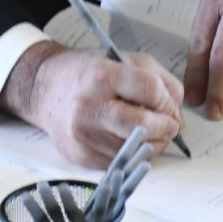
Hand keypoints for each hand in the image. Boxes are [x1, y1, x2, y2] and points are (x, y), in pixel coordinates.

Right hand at [0, 42, 184, 165]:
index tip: (166, 101)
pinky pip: (119, 161)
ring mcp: (82, 135)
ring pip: (134, 150)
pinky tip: (130, 139)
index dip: (166, 99)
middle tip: (170, 124)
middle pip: (142, 126)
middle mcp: (88, 106)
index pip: (149, 90)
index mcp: (101, 76)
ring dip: (153, 144)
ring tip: (152, 132)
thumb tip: (177, 109)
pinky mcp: (80, 155)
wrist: (45, 89)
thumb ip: (158, 79)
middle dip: (166, 127)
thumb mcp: (123, 60)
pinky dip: (133, 154)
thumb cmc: (86, 73)